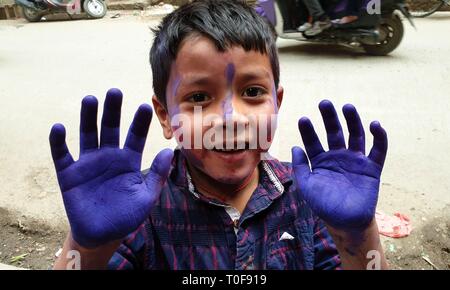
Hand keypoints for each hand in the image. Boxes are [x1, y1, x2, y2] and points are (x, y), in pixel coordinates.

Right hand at [49, 88, 172, 247]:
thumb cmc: (127, 216)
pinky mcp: (69, 174)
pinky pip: (62, 155)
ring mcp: (88, 164)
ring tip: (90, 99)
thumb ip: (157, 174)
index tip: (145, 105)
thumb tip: (168, 151)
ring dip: (88, 117)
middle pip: (110, 128)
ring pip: (88, 135)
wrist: (103, 235)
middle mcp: (109, 157)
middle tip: (114, 91)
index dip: (139, 122)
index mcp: (129, 161)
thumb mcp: (147, 197)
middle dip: (112, 110)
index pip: (135, 136)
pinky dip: (58, 142)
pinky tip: (59, 127)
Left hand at [292, 100, 387, 231]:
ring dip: (353, 121)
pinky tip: (375, 124)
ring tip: (347, 107)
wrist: (345, 223)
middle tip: (324, 103)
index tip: (303, 119)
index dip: (309, 130)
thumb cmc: (324, 205)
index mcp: (320, 160)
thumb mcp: (307, 186)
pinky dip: (379, 137)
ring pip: (356, 135)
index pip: (313, 141)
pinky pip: (378, 149)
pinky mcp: (371, 168)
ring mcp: (355, 160)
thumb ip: (300, 167)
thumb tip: (295, 147)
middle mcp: (338, 156)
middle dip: (330, 118)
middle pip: (334, 132)